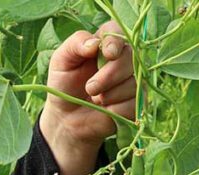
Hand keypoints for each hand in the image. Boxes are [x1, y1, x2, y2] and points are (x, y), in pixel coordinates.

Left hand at [39, 21, 135, 174]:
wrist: (65, 118)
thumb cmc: (63, 85)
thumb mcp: (61, 61)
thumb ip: (75, 44)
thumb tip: (95, 43)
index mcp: (106, 44)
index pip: (120, 33)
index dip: (117, 42)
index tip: (108, 54)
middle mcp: (124, 59)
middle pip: (131, 58)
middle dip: (109, 75)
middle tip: (89, 88)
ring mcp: (133, 80)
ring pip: (133, 83)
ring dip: (109, 95)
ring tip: (95, 99)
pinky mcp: (137, 102)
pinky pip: (134, 104)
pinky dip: (115, 109)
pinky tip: (105, 110)